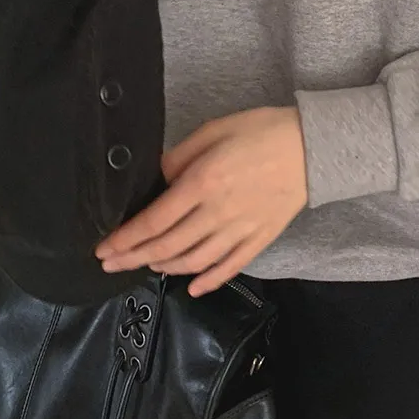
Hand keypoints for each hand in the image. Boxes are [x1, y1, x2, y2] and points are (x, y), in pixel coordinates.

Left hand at [96, 108, 308, 295]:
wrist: (313, 146)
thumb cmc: (262, 131)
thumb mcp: (213, 131)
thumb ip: (180, 157)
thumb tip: (156, 180)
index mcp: (203, 183)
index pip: (155, 220)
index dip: (126, 238)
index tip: (104, 248)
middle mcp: (218, 213)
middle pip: (168, 246)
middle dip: (134, 258)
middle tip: (111, 266)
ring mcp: (240, 229)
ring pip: (196, 261)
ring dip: (166, 267)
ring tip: (148, 265)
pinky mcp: (260, 237)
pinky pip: (231, 266)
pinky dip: (210, 280)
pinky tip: (193, 287)